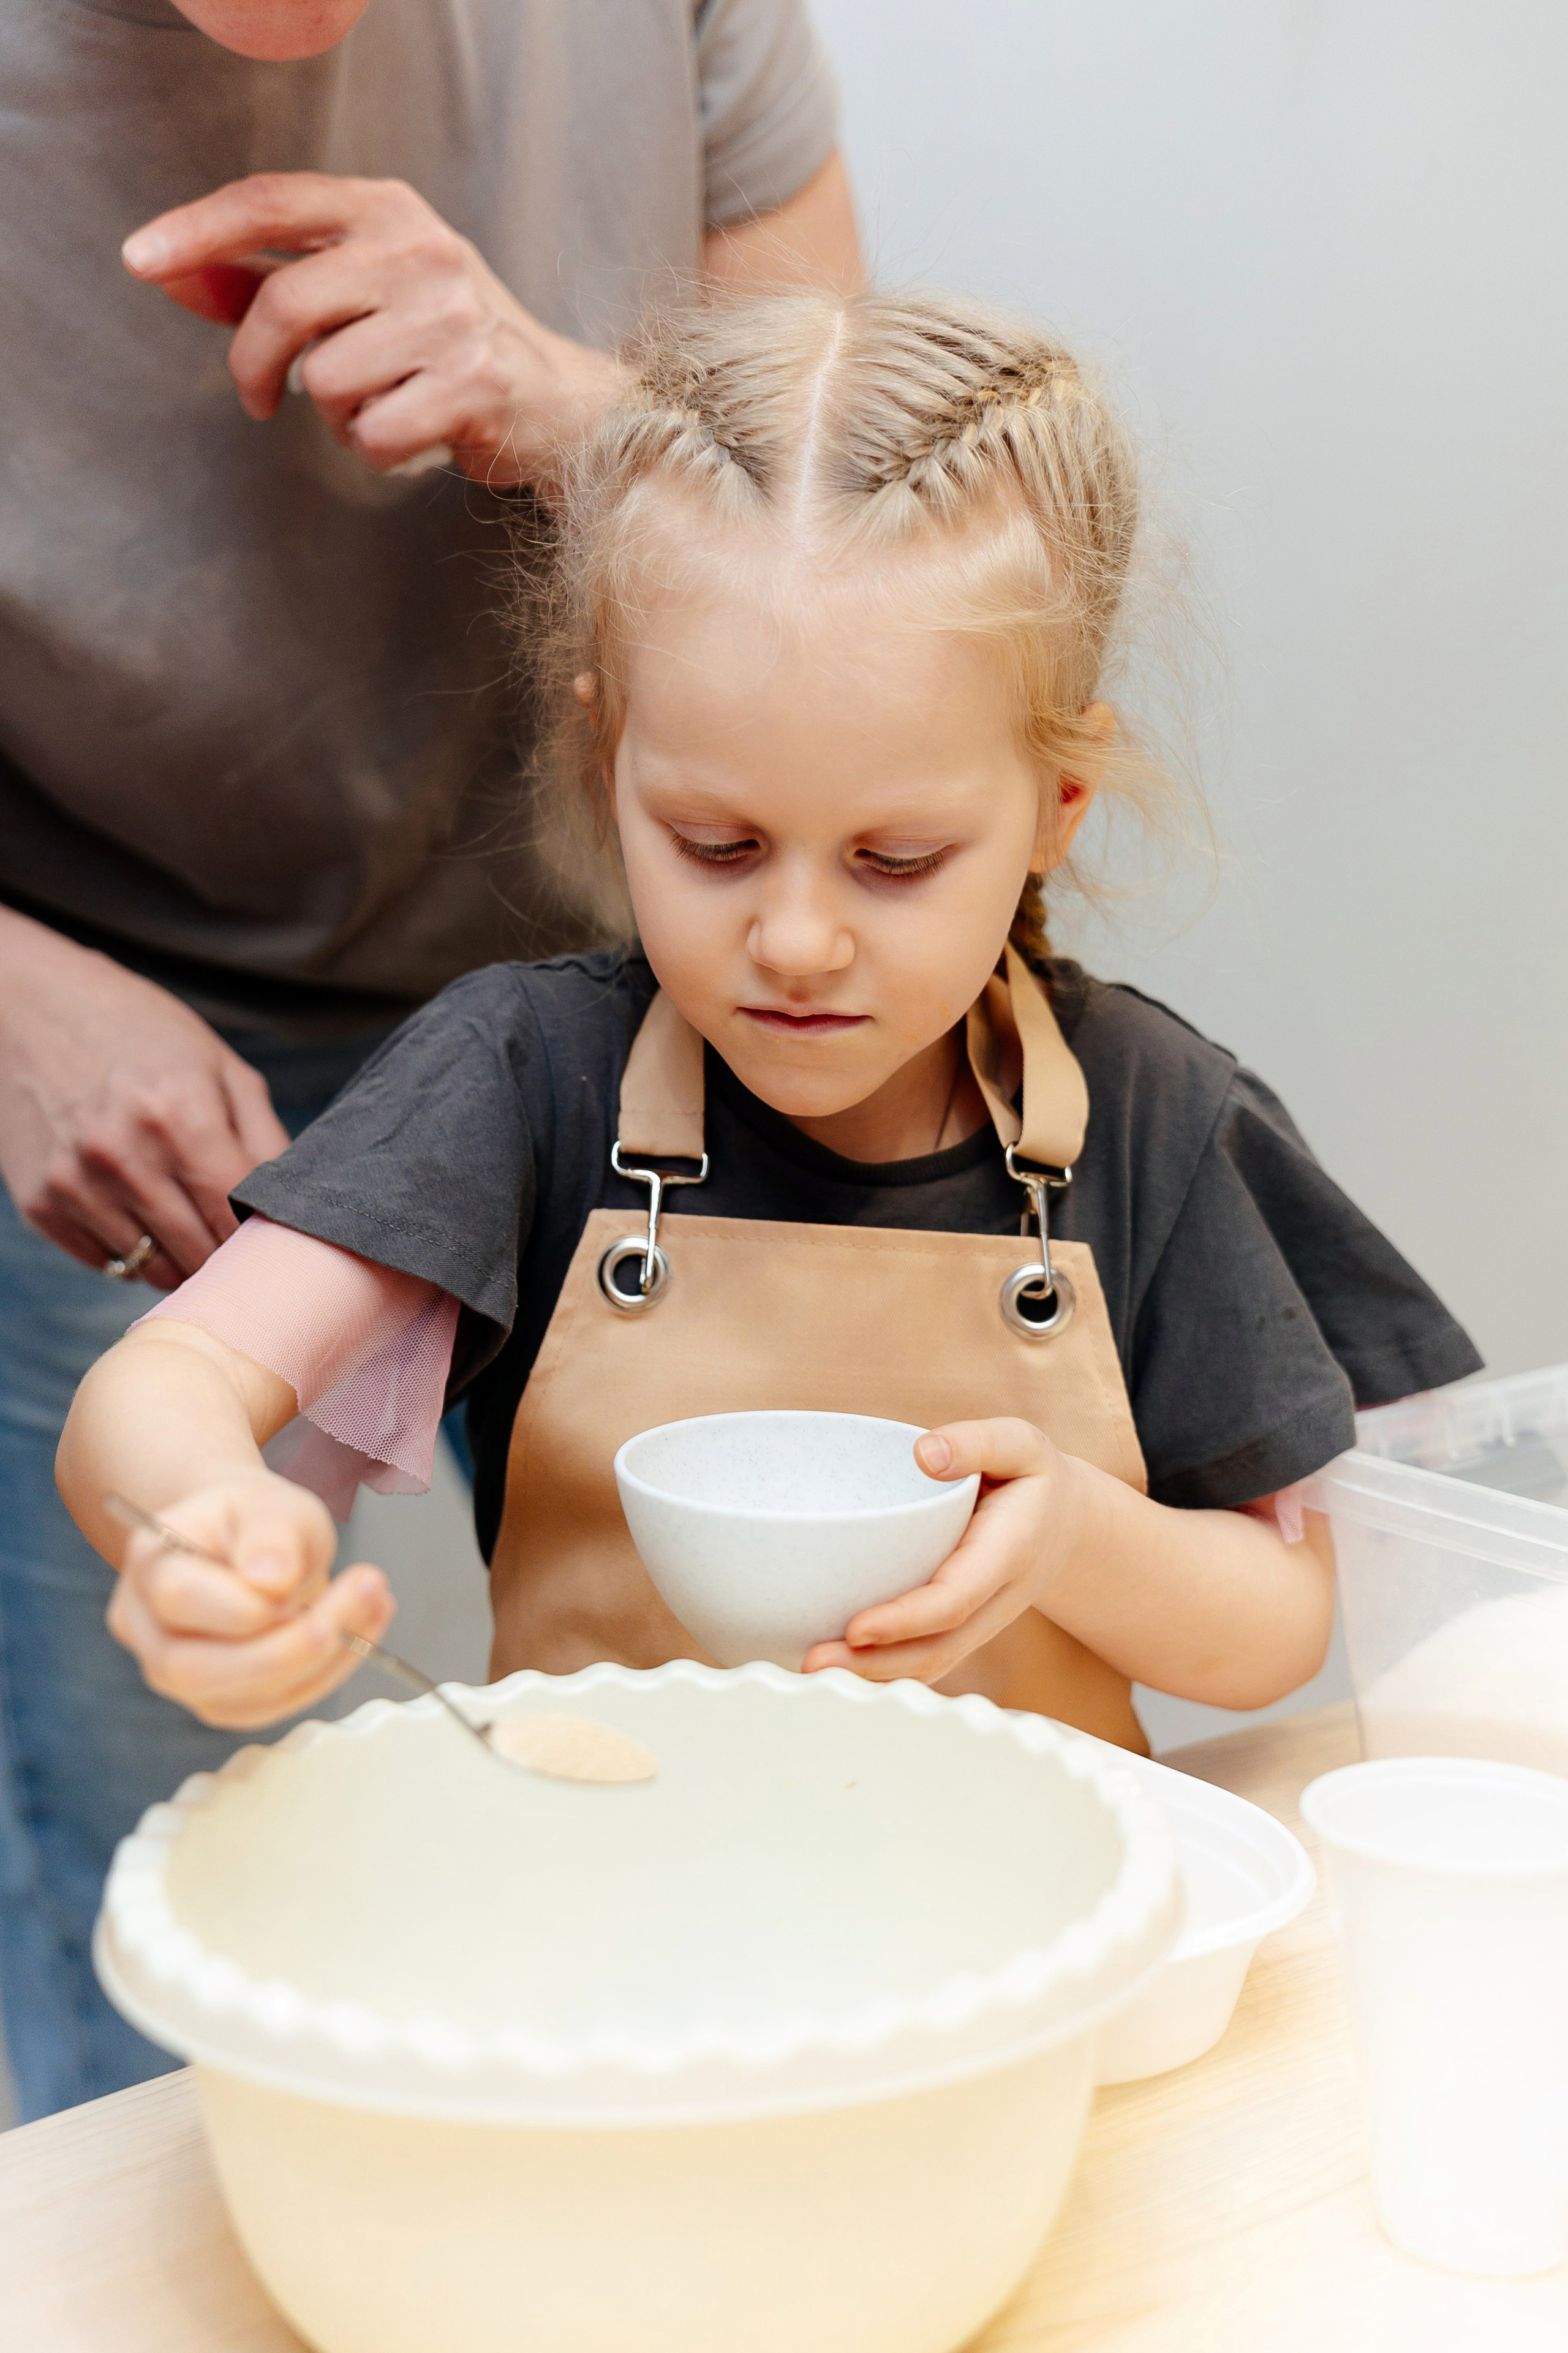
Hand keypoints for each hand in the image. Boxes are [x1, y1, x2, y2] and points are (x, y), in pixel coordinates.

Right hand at [0, 910, 288, 1287]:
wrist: (31, 1010)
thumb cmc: (143, 1034)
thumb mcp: (220, 1067)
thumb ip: (267, 1139)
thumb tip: (298, 1208)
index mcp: (180, 1115)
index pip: (237, 1215)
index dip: (262, 1236)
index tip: (273, 1238)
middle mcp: (123, 1155)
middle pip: (199, 1251)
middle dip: (226, 1254)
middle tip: (236, 1240)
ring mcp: (75, 1184)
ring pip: (153, 1269)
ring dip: (181, 1260)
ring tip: (189, 1223)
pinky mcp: (40, 1204)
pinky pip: (106, 1263)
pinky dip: (132, 1254)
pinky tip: (139, 1215)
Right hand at [106, 1473, 393, 1727]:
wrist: (249, 1542)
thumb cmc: (255, 1519)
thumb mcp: (271, 1502)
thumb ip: (270, 1533)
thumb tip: (271, 1581)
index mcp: (150, 1563)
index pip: (178, 1599)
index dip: (241, 1604)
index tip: (296, 1580)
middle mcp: (148, 1628)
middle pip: (194, 1669)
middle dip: (286, 1648)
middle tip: (363, 1596)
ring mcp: (178, 1673)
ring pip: (238, 1698)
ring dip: (320, 1660)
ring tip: (375, 1603)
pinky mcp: (221, 1699)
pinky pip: (272, 1705)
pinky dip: (326, 1673)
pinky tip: (363, 1630)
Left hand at [121, 173, 623, 488]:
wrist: (562, 404)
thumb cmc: (446, 346)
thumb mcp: (363, 291)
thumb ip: (266, 280)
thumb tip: (167, 271)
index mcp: (388, 210)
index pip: (271, 202)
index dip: (197, 231)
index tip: (141, 260)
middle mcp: (421, 251)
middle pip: (286, 304)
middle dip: (253, 364)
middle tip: (258, 396)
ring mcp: (453, 318)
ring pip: (328, 382)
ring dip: (336, 416)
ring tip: (378, 407)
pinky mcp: (475, 385)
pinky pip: (375, 434)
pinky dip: (377, 451)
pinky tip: (413, 434)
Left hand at [802, 1418, 1090, 1685]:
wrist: (1069, 1524)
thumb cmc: (1033, 1479)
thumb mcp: (1019, 1444)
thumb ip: (977, 1443)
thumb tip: (924, 1454)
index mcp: (1006, 1555)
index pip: (954, 1600)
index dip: (905, 1620)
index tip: (856, 1628)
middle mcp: (993, 1601)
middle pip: (936, 1650)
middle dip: (875, 1665)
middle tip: (812, 1663)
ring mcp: (978, 1623)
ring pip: (928, 1664)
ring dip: (872, 1678)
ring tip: (812, 1670)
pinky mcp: (960, 1629)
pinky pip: (923, 1659)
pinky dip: (882, 1673)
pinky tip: (838, 1668)